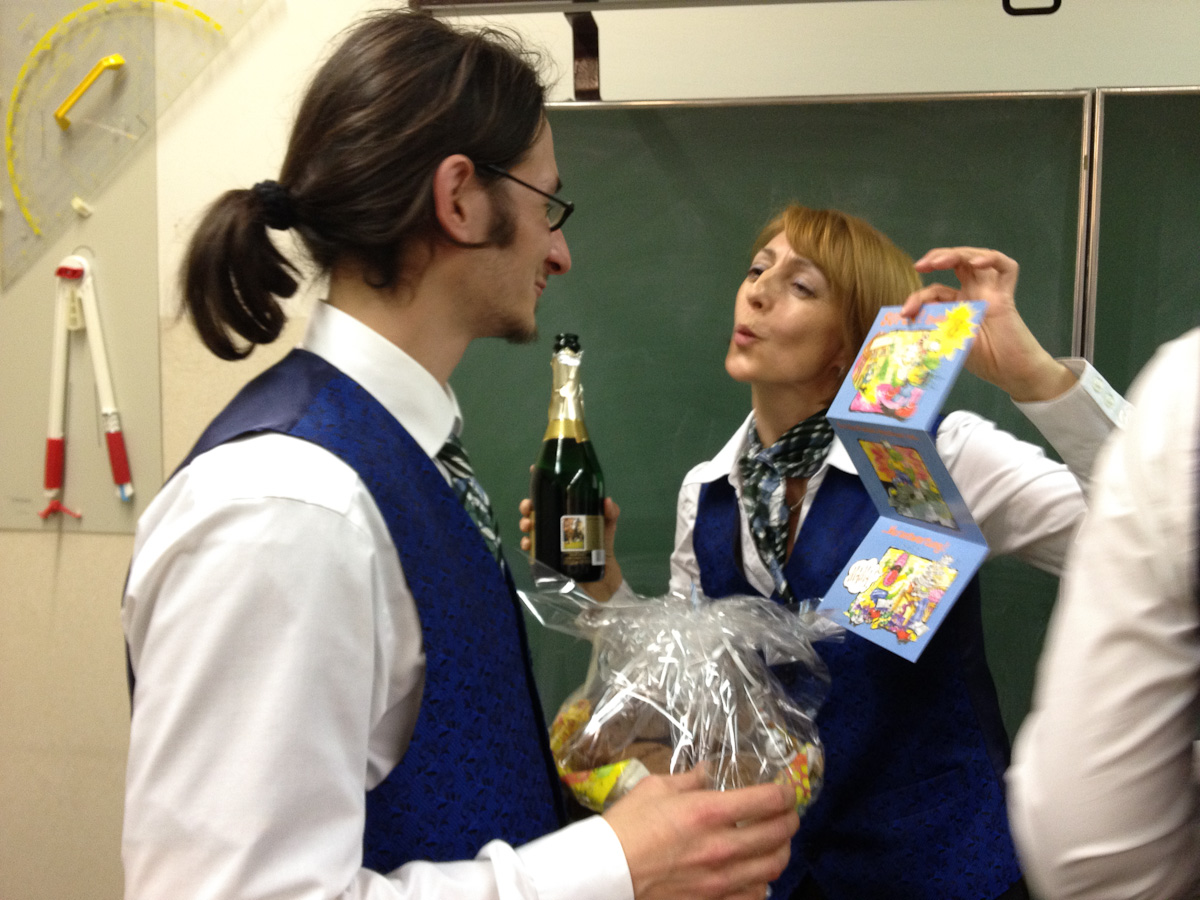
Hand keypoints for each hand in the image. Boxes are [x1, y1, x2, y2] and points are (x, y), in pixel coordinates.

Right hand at [518, 495, 623, 601]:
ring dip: (525, 525)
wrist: (603, 580)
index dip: (538, 495)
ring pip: (531, 531)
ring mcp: (549, 545)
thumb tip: (607, 501)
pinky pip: (533, 552)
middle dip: (527, 509)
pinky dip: (527, 545)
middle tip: (528, 510)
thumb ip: (611, 513)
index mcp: (566, 517)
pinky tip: (529, 543)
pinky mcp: (547, 561)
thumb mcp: (607, 528)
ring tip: (528, 526)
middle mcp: (555, 529)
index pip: (549, 502)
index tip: (533, 488)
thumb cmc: (603, 550)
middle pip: (535, 515)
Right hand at [603, 769, 797, 899]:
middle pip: (779, 833)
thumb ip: (689, 779)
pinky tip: (756, 872)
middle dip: (791, 819)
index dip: (786, 792)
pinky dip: (763, 882)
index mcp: (709, 812)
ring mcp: (720, 880)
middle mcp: (722, 847)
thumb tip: (708, 772)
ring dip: (782, 850)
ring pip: (773, 866)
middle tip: (788, 812)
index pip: (768, 800)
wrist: (607, 872)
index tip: (786, 788)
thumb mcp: (655, 788)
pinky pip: (755, 895)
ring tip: (778, 841)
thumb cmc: (627, 825)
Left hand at [903, 247, 1075, 401]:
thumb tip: (907, 320)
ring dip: (956, 254)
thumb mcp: (950, 343)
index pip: (936, 290)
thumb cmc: (985, 361)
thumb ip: (934, 328)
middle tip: (920, 266)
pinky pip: (1006, 268)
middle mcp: (974, 294)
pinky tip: (975, 263)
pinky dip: (991, 259)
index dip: (918, 296)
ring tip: (938, 262)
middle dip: (936, 258)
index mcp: (959, 305)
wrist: (1012, 374)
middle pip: (957, 263)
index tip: (905, 312)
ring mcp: (991, 293)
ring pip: (977, 259)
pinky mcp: (1006, 297)